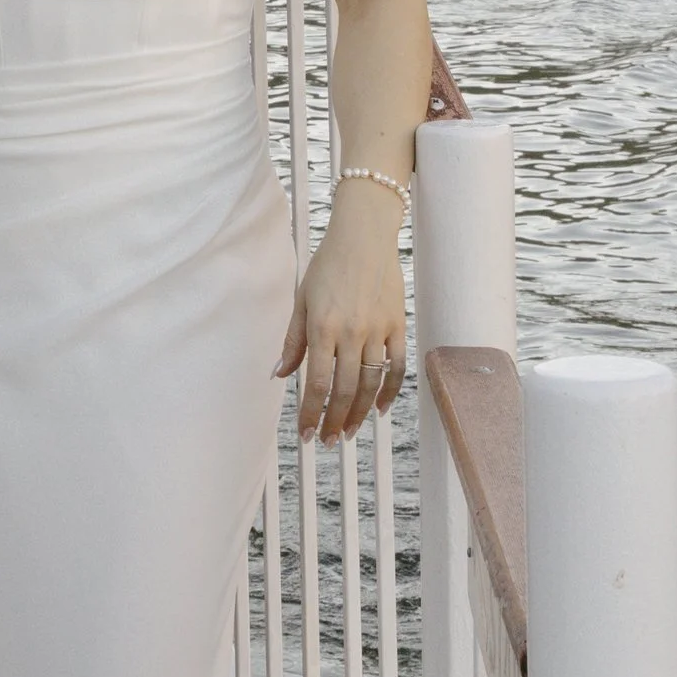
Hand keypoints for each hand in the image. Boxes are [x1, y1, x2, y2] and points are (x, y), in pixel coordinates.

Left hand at [275, 190, 407, 443]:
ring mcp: (377, 330)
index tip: (305, 434)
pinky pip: (397, 367)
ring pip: (371, 384)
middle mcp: (351, 333)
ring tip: (348, 432)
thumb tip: (279, 375)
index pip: (317, 383)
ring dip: (360, 414)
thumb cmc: (327, 265)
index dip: (311, 413)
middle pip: (345, 391)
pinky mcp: (397, 325)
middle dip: (334, 421)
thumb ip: (292, 341)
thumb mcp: (302, 300)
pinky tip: (382, 409)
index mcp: (322, 327)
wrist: (363, 235)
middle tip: (327, 441)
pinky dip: (391, 392)